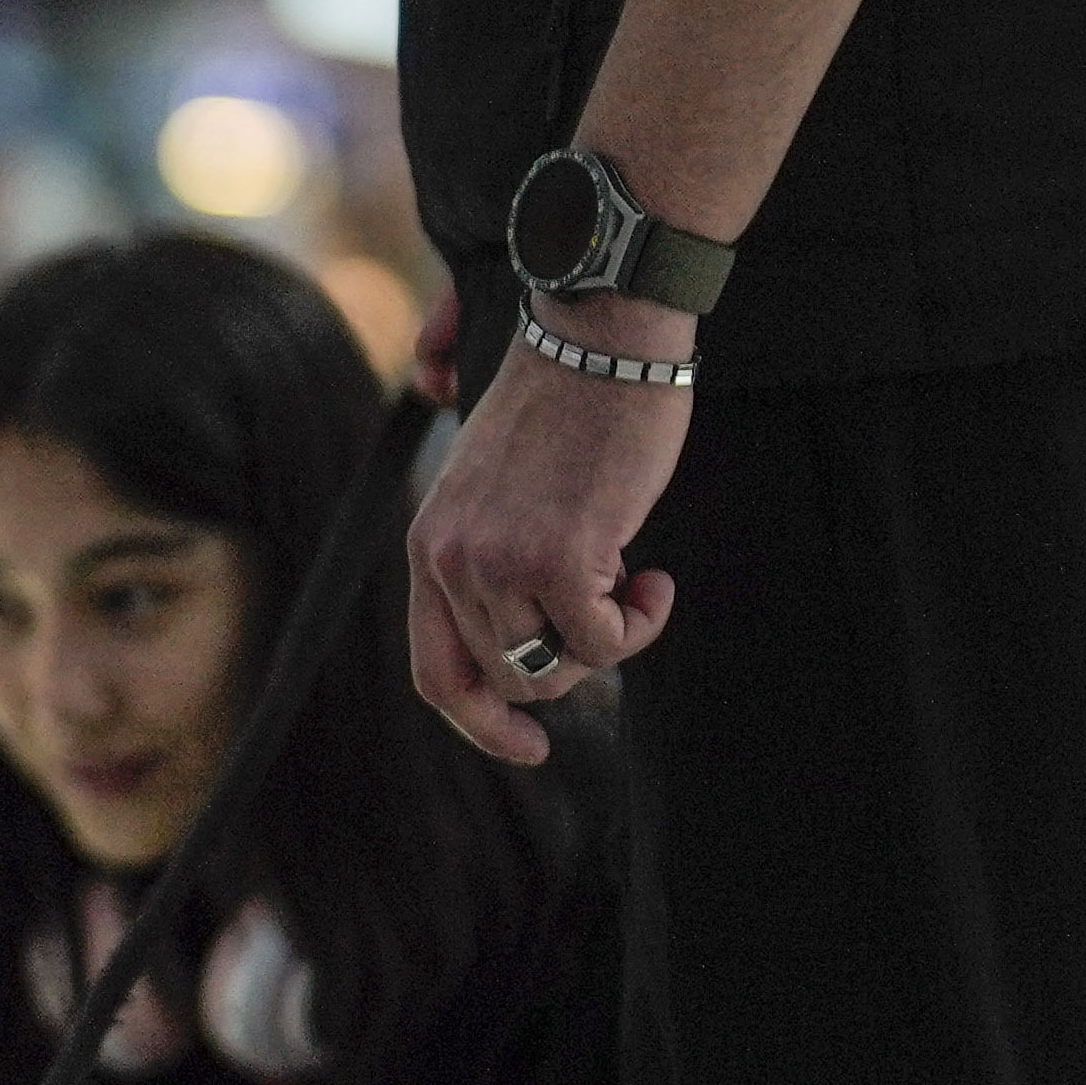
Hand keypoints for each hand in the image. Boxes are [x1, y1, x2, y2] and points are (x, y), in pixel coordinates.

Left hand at [407, 332, 689, 764]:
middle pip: (507, 677)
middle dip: (570, 666)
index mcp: (429, 545)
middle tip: (616, 613)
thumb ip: (494, 561)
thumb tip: (529, 653)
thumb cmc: (568, 409)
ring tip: (637, 586)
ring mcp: (500, 561)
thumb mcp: (497, 490)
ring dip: (608, 643)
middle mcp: (451, 559)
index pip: (437, 672)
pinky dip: (640, 624)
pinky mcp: (560, 557)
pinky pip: (604, 643)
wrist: (602, 340)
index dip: (480, 724)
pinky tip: (656, 581)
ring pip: (555, 668)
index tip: (529, 743)